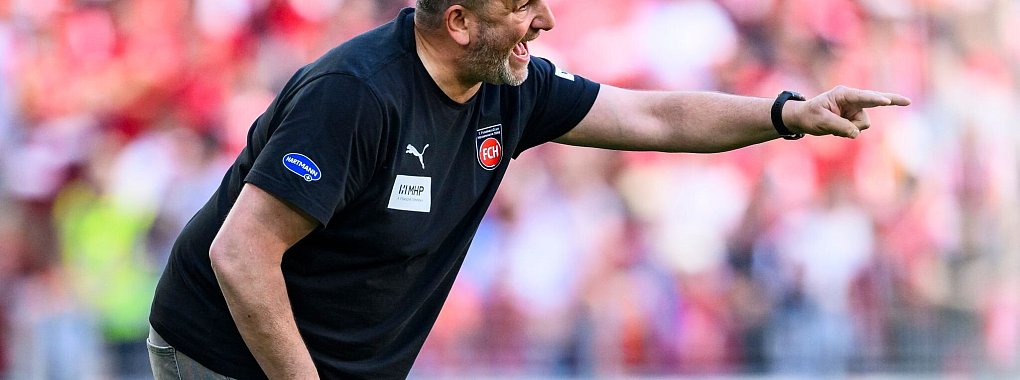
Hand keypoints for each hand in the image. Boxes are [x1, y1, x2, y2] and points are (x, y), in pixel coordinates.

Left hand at [783, 85, 911, 138]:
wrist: (803, 118)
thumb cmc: (809, 115)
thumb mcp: (821, 121)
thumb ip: (840, 127)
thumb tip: (856, 134)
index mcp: (843, 94)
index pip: (862, 97)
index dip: (875, 99)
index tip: (885, 100)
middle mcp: (852, 100)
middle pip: (876, 100)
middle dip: (892, 100)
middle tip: (908, 101)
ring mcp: (855, 109)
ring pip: (864, 124)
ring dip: (851, 129)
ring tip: (833, 127)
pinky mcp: (854, 117)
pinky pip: (859, 129)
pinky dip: (850, 132)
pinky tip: (837, 129)